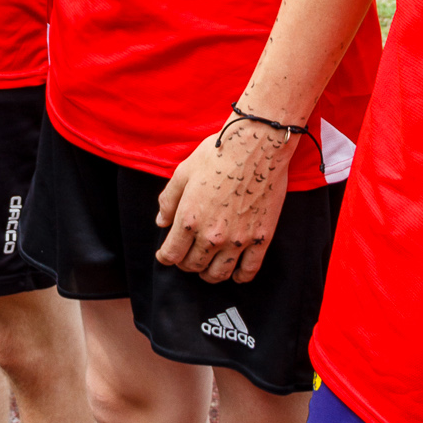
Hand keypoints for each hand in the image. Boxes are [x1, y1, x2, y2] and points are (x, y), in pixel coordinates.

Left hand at [154, 121, 292, 282]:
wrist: (257, 146)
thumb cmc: (217, 154)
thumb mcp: (183, 172)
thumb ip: (168, 200)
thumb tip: (161, 223)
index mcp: (189, 219)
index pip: (172, 254)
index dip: (165, 257)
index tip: (165, 255)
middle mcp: (212, 235)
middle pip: (193, 266)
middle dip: (185, 263)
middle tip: (186, 256)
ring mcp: (238, 240)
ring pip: (219, 274)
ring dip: (209, 274)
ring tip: (207, 268)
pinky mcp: (261, 238)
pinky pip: (249, 271)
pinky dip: (239, 277)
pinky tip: (235, 273)